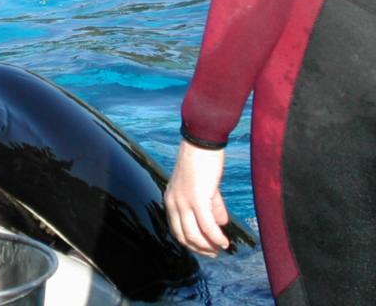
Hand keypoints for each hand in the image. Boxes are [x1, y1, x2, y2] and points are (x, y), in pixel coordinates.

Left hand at [165, 140, 229, 256]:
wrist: (202, 142)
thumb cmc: (203, 160)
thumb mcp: (205, 187)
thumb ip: (212, 206)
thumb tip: (221, 224)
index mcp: (171, 198)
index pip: (176, 229)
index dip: (190, 242)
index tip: (204, 248)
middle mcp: (173, 202)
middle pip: (183, 236)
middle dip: (199, 248)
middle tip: (214, 253)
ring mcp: (183, 201)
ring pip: (194, 235)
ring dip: (208, 246)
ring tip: (220, 248)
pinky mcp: (197, 199)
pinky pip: (207, 227)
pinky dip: (216, 238)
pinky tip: (224, 242)